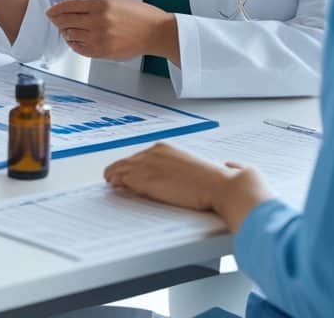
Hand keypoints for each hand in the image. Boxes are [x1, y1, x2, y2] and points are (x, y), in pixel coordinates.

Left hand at [46, 0, 178, 61]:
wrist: (155, 32)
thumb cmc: (139, 15)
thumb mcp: (115, 1)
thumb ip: (93, 4)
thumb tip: (74, 9)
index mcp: (101, 4)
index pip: (69, 6)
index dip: (56, 8)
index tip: (51, 10)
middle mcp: (98, 21)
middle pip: (66, 21)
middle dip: (57, 20)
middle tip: (55, 19)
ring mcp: (99, 38)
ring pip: (71, 35)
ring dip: (65, 32)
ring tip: (66, 29)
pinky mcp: (102, 51)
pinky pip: (79, 48)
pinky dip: (73, 44)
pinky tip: (74, 40)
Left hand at [104, 142, 273, 231]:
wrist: (222, 187)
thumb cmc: (214, 182)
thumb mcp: (192, 169)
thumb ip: (180, 169)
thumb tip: (181, 175)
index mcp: (166, 148)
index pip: (140, 156)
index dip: (131, 166)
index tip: (125, 172)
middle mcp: (154, 152)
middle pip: (127, 161)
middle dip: (120, 170)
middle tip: (113, 179)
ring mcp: (149, 164)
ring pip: (121, 169)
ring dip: (115, 176)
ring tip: (111, 182)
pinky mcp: (147, 179)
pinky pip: (123, 179)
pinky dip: (117, 182)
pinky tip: (115, 186)